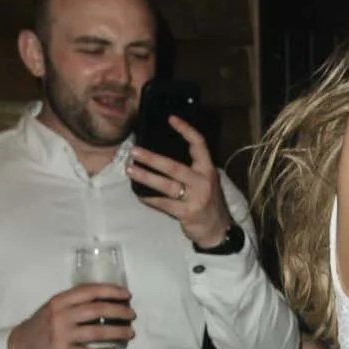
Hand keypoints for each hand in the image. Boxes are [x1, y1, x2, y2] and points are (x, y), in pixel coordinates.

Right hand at [7, 283, 133, 348]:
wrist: (19, 348)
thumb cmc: (41, 326)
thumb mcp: (53, 308)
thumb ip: (74, 304)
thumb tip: (107, 301)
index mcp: (59, 301)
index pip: (89, 291)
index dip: (110, 291)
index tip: (126, 294)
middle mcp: (60, 316)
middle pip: (97, 310)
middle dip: (119, 311)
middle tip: (132, 315)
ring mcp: (61, 336)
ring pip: (97, 332)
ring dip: (118, 332)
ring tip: (130, 333)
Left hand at [130, 113, 228, 245]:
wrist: (218, 229)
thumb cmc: (207, 201)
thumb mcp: (205, 181)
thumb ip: (191, 169)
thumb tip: (161, 156)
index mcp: (208, 169)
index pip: (199, 144)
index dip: (186, 130)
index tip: (171, 119)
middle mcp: (203, 181)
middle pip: (175, 167)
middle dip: (152, 159)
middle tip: (134, 151)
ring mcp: (196, 198)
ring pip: (166, 185)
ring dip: (146, 177)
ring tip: (130, 170)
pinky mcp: (187, 213)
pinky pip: (163, 203)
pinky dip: (149, 198)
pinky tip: (138, 193)